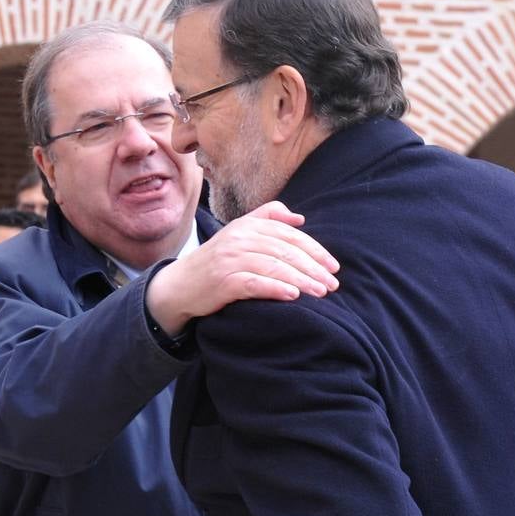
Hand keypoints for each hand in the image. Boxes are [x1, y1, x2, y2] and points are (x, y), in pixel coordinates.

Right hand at [146, 201, 339, 336]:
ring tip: (321, 292)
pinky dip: (276, 289)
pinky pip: (255, 283)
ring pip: (274, 266)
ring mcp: (230, 259)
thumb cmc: (216, 261)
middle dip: (313, 267)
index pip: (289, 234)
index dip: (315, 249)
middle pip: (285, 250)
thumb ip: (268, 219)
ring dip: (302, 280)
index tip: (333, 266)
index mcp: (247, 225)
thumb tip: (299, 219)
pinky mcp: (223, 281)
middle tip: (332, 283)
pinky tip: (294, 296)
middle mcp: (239, 238)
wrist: (181, 285)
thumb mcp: (239, 233)